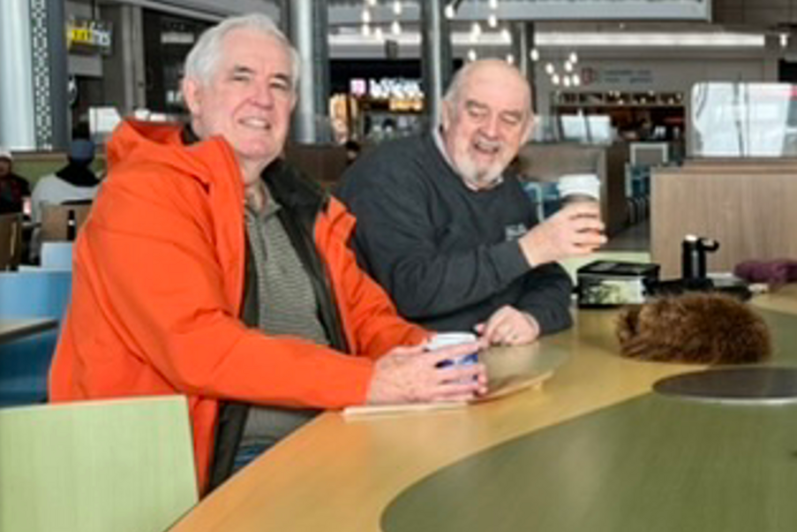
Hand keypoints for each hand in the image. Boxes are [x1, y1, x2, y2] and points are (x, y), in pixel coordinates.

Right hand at [366, 343, 487, 404]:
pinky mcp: (424, 402)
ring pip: (454, 388)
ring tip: (480, 384)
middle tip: (483, 368)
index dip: (465, 347)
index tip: (477, 344)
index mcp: (422, 361)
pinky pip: (445, 401)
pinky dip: (457, 399)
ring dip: (469, 386)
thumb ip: (415, 349)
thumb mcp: (398, 352)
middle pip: (456, 372)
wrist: (369, 388)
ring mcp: (427, 391)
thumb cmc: (381, 371)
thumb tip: (427, 344)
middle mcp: (427, 376)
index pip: (449, 352)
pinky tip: (466, 398)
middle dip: (472, 369)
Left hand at [475, 305, 539, 345]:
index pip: (492, 322)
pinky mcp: (528, 334)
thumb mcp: (499, 320)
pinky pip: (514, 343)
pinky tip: (510, 344)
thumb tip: (476, 328)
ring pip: (506, 339)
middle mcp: (514, 316)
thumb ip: (487, 325)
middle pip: (498, 332)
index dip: (486, 334)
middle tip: (491, 344)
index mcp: (505, 311)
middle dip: (493, 340)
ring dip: (501, 344)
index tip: (483, 341)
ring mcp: (522, 325)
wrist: (530, 324)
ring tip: (501, 344)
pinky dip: (510, 345)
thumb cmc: (510, 323)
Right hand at [518, 202, 605, 265]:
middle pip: (586, 222)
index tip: (598, 209)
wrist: (529, 249)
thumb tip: (585, 218)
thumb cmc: (539, 235)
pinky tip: (591, 248)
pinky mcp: (566, 251)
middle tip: (601, 225)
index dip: (591, 207)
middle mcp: (563, 227)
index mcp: (559, 216)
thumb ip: (567, 219)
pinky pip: (582, 250)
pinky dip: (589, 249)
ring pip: (587, 237)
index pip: (579, 208)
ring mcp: (565, 239)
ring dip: (597, 237)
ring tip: (602, 238)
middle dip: (597, 223)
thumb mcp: (552, 220)